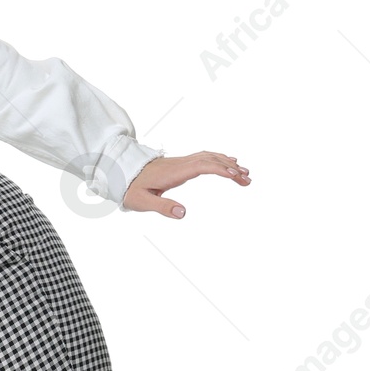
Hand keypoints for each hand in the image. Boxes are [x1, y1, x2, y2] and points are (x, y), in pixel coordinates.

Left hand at [120, 152, 249, 218]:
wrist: (120, 173)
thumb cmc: (131, 189)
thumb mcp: (143, 202)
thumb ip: (162, 207)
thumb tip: (184, 214)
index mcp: (174, 172)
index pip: (202, 165)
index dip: (220, 168)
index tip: (235, 175)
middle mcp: (180, 163)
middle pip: (210, 159)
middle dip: (231, 167)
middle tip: (248, 179)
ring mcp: (181, 162)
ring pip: (209, 157)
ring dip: (227, 163)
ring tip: (245, 173)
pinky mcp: (181, 164)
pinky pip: (204, 158)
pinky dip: (218, 159)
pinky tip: (228, 163)